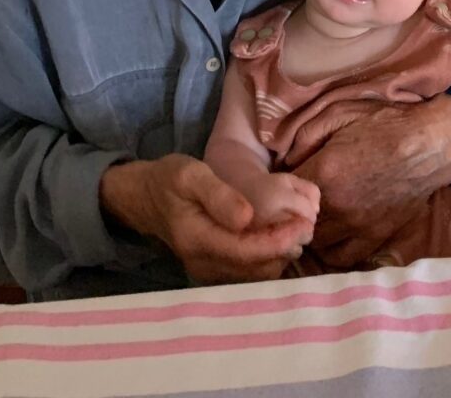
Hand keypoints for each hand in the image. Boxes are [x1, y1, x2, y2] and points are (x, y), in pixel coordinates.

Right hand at [99, 154, 314, 283]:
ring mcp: (207, 271)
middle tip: (306, 223)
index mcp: (198, 240)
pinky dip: (267, 257)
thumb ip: (218, 195)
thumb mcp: (190, 175)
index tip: (304, 223)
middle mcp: (203, 264)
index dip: (280, 240)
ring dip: (279, 255)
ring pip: (255, 275)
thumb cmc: (168, 180)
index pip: (249, 252)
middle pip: (256, 269)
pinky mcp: (213, 269)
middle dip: (285, 249)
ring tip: (296, 228)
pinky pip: (248, 271)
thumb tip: (249, 217)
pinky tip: (277, 235)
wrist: (143, 197)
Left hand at [291, 95, 450, 265]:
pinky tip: (331, 233)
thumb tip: (283, 159)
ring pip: (317, 243)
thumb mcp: (338, 112)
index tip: (281, 179)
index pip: (284, 191)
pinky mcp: (377, 236)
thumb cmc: (383, 122)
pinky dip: (332, 249)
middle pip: (297, 222)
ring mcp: (358, 225)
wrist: (429, 143)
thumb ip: (304, 135)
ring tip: (311, 216)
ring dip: (309, 231)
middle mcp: (339, 205)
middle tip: (293, 199)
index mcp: (325, 172)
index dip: (278, 185)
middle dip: (290, 211)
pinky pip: (343, 257)